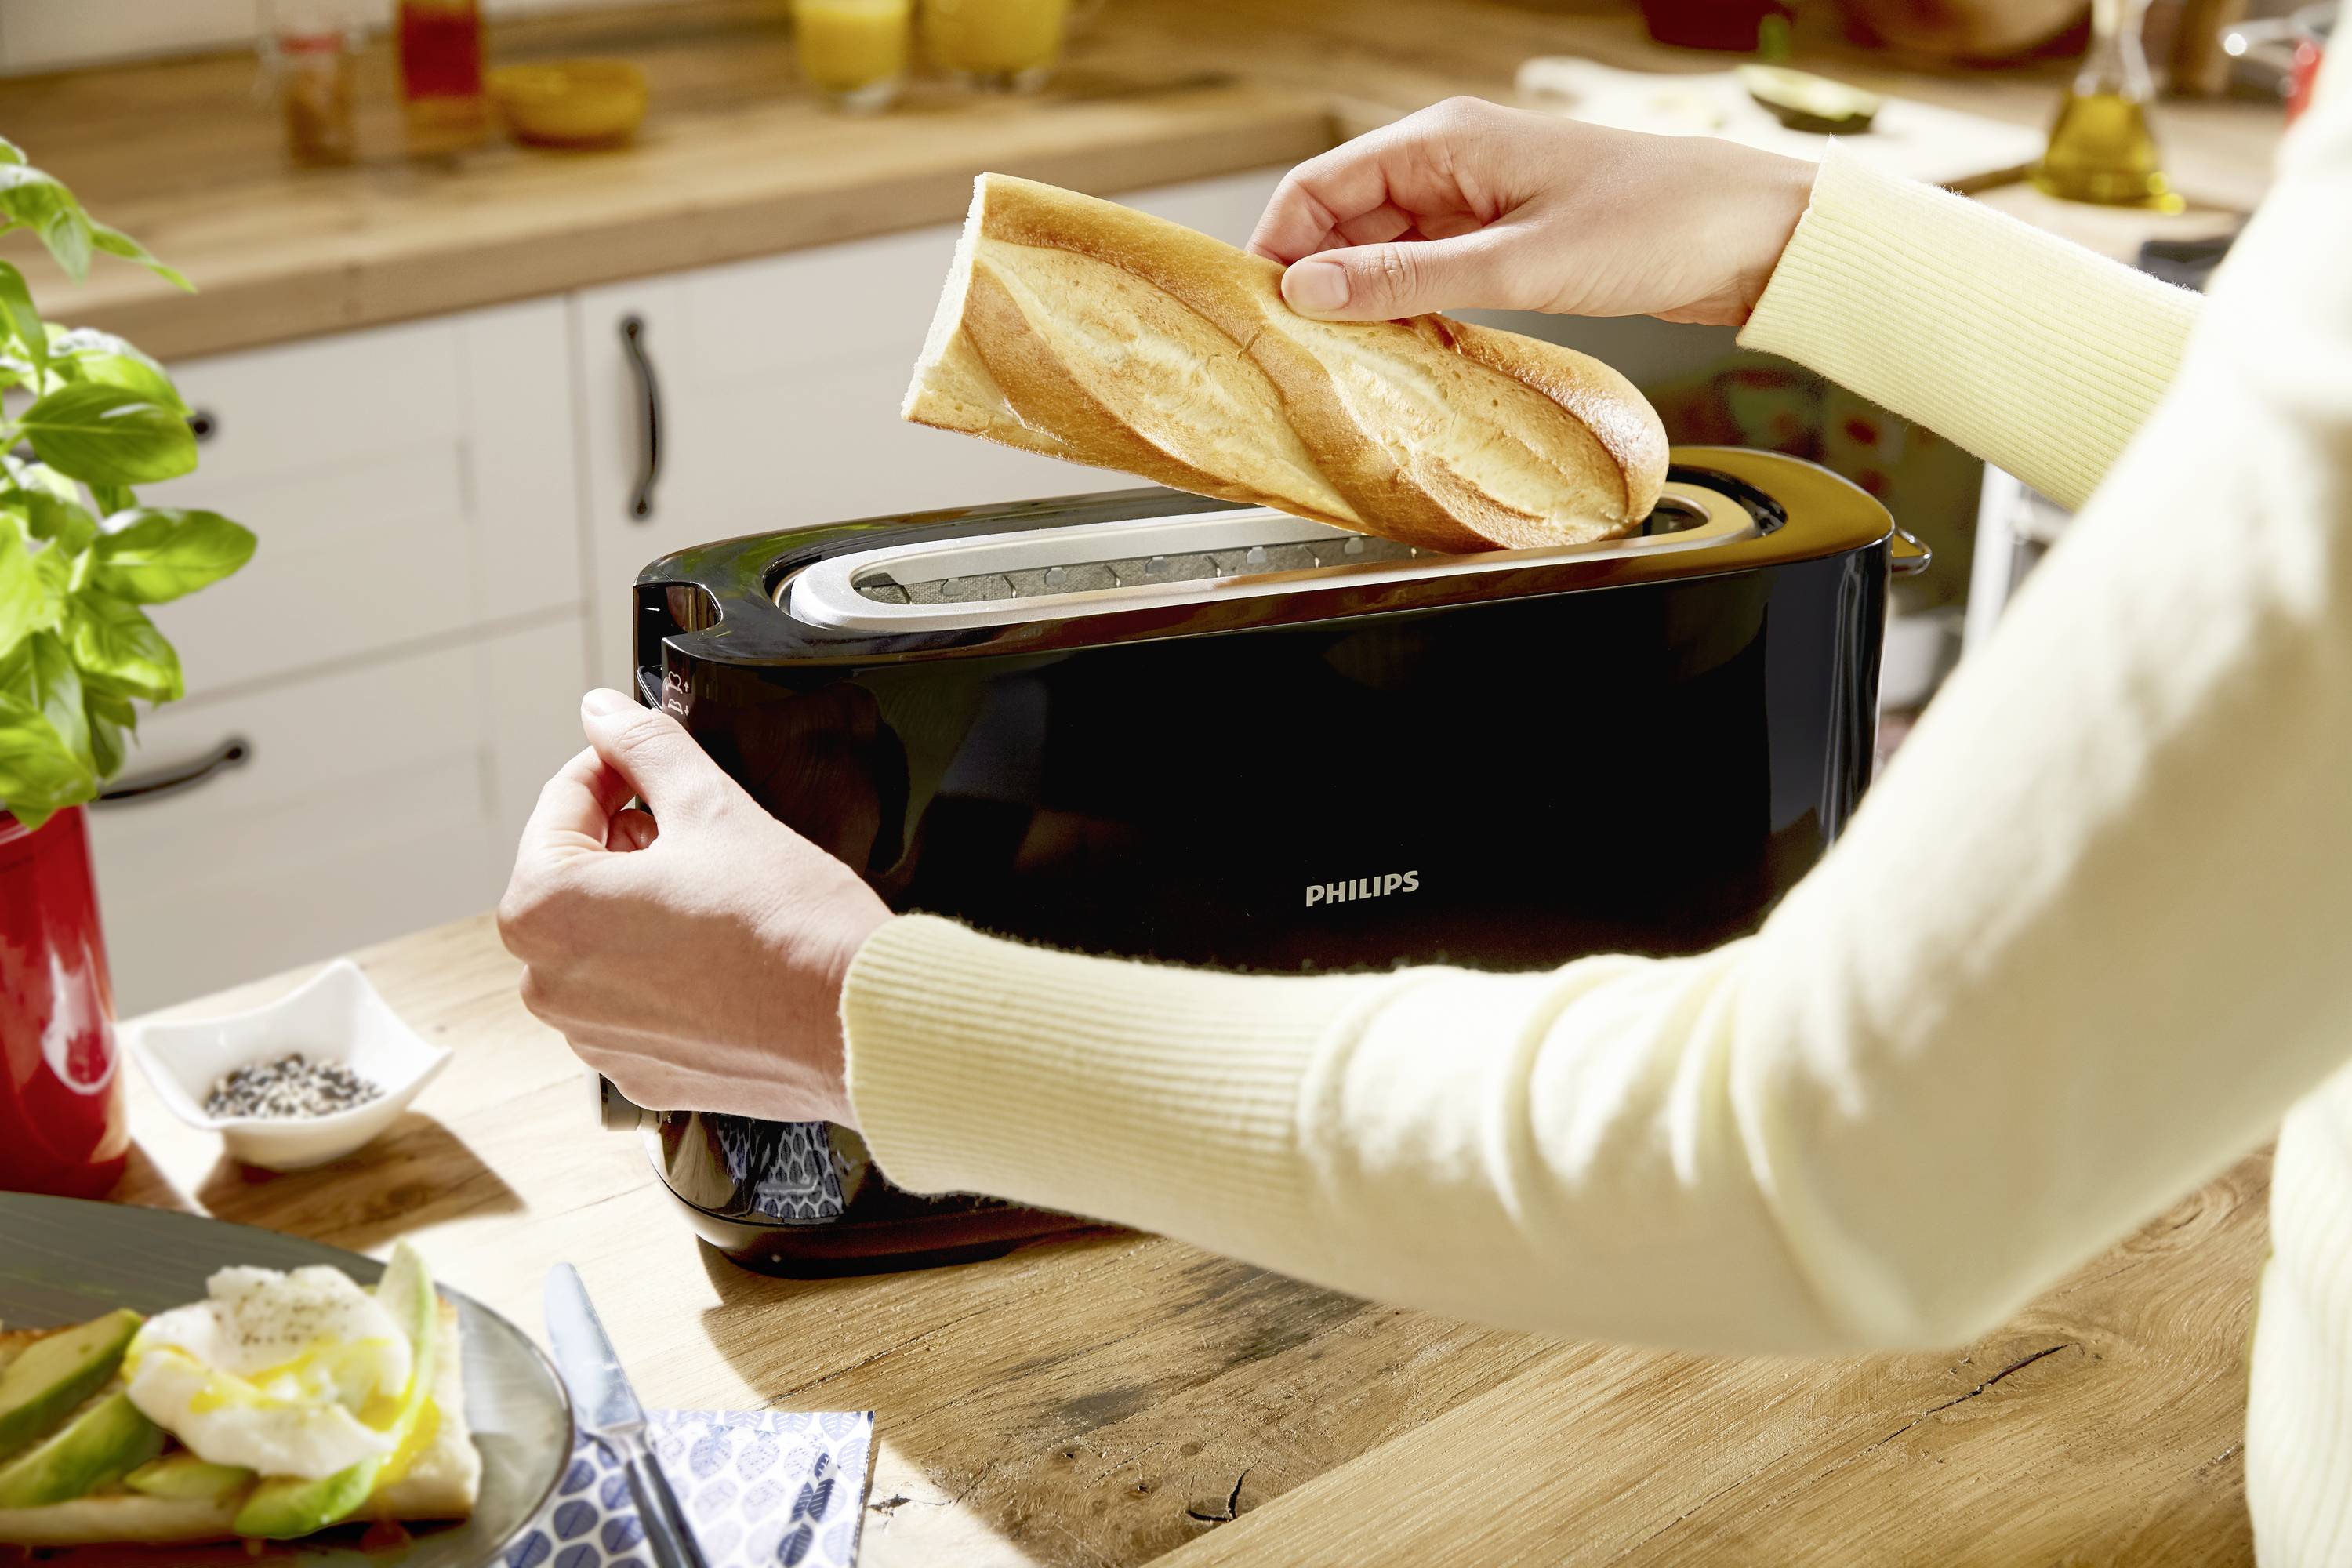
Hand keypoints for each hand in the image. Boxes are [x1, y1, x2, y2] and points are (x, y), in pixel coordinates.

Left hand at [498, 689, 891, 1126]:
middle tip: (696, 826)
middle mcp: (550, 984)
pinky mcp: (641, 1073)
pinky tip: (723, 951)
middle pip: (575, 877)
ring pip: (602, 942)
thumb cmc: (789, 922)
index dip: (616, 769)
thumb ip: (646, 748)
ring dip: (642, 905)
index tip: (654, 765)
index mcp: (545, 908)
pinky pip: (635, 1002)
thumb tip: (603, 712)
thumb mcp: (713, 807)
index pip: (563, 803)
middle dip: (626, 841)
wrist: (859, 1021)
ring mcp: (593, 1038)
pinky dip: (665, 970)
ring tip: (716, 890)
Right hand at [1248, 97, 1816, 327]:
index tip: (1255, 310)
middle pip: (1342, 220)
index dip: (1275, 245)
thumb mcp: (1520, 263)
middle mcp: (1451, 163)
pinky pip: (1427, 270)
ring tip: (1340, 359)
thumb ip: (1409, 280)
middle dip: (1312, 279)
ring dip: (1359, 300)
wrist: (1749, 236)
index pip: (1318, 186)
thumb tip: (1310, 290)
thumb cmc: (1655, 225)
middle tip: (1291, 351)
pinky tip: (1399, 349)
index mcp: (1444, 143)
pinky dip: (1404, 307)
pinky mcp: (1505, 237)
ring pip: (1382, 250)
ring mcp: (1477, 201)